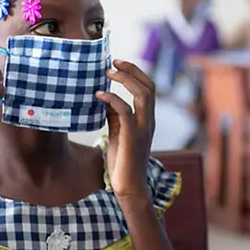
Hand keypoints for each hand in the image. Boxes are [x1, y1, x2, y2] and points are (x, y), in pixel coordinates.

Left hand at [98, 60, 155, 200]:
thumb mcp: (119, 133)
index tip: (118, 64)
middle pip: (148, 87)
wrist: (129, 187)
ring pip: (142, 95)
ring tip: (107, 73)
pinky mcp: (132, 137)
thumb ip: (116, 116)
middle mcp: (149, 122)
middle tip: (113, 62)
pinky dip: (113, 99)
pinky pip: (125, 111)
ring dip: (125, 80)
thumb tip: (104, 97)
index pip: (149, 88)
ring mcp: (143, 129)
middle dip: (132, 70)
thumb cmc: (123, 162)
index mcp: (148, 120)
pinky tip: (99, 94)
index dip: (135, 73)